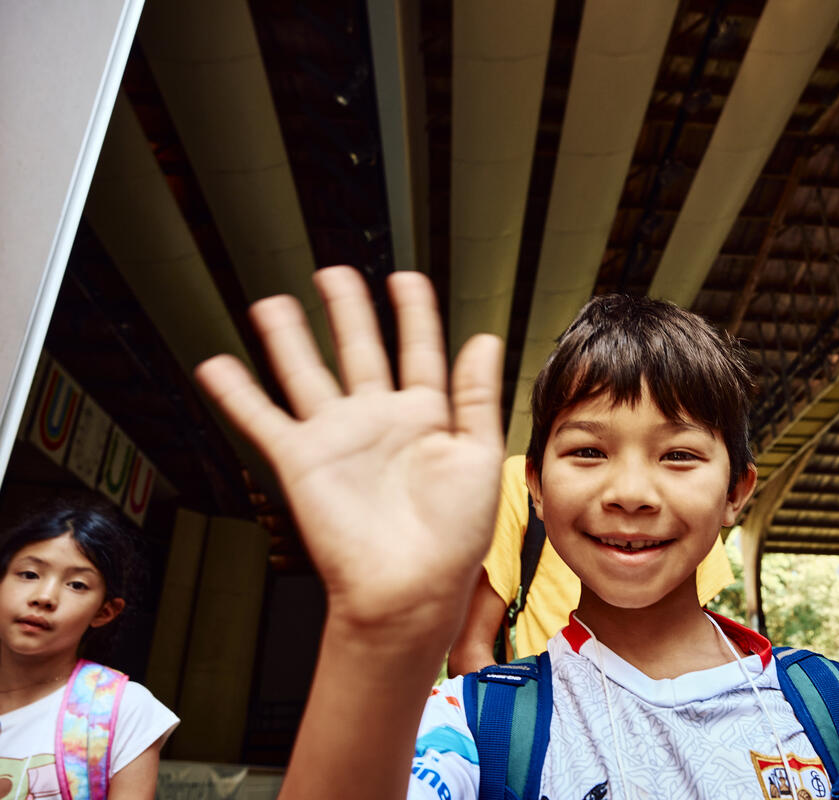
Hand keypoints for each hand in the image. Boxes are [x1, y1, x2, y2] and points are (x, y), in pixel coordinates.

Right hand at [195, 267, 503, 638]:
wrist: (411, 588)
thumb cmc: (454, 537)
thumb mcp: (478, 455)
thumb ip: (476, 394)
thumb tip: (484, 338)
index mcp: (426, 419)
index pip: (419, 351)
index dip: (414, 314)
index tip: (406, 280)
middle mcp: (379, 422)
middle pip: (360, 351)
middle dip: (348, 312)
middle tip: (335, 275)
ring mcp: (338, 439)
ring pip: (307, 374)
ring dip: (289, 338)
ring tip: (272, 303)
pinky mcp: (301, 461)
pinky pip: (263, 418)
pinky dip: (237, 393)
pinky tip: (218, 365)